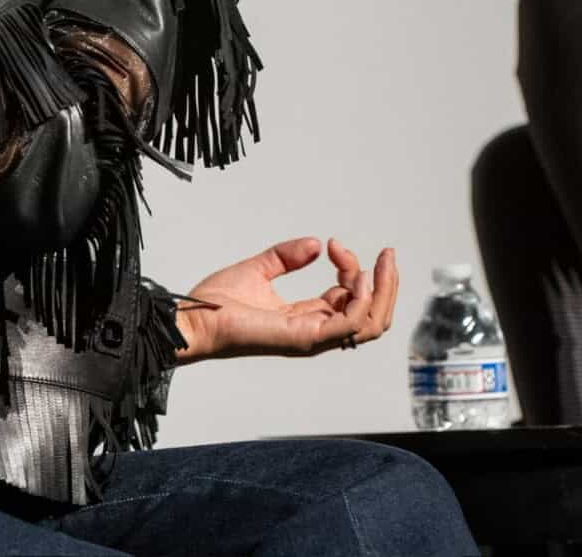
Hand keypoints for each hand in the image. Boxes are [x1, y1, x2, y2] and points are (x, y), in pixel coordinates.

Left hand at [175, 238, 397, 362]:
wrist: (194, 316)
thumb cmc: (218, 302)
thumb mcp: (259, 268)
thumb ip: (287, 256)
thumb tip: (316, 244)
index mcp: (307, 318)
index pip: (351, 301)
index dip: (354, 270)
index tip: (334, 244)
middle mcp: (315, 331)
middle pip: (373, 318)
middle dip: (388, 285)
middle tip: (388, 254)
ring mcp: (312, 337)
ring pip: (370, 324)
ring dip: (380, 289)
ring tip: (369, 262)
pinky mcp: (304, 337)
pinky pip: (350, 324)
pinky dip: (360, 298)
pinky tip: (352, 274)